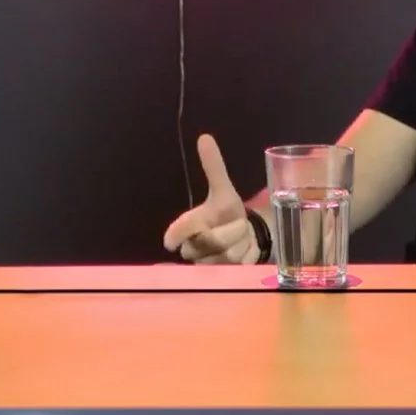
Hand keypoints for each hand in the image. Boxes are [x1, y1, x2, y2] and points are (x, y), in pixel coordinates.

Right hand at [162, 134, 260, 264]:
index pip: (178, 231)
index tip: (169, 241)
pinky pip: (235, 268)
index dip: (175, 234)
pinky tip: (246, 252)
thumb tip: (205, 137)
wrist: (244, 236)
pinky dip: (246, 257)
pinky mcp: (222, 277)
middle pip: (208, 242)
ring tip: (242, 236)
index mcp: (192, 224)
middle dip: (228, 231)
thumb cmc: (228, 213)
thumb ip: (214, 166)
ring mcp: (208, 265)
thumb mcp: (223, 189)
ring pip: (225, 256)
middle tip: (238, 223)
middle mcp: (195, 247)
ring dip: (240, 243)